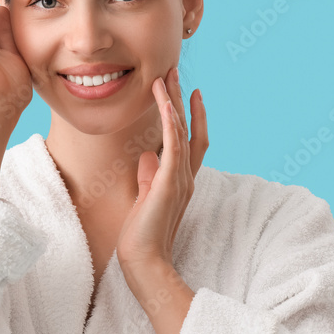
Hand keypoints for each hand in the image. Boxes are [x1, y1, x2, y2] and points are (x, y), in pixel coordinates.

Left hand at [116, 67, 207, 285]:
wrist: (145, 261)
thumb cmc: (142, 235)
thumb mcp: (145, 198)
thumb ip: (149, 176)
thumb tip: (147, 156)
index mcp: (181, 180)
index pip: (190, 140)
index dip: (191, 115)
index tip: (188, 93)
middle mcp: (186, 176)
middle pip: (189, 128)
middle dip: (181, 99)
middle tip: (175, 72)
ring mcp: (180, 179)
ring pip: (182, 130)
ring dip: (174, 101)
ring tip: (167, 76)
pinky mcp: (169, 182)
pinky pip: (173, 144)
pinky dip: (171, 120)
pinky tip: (165, 101)